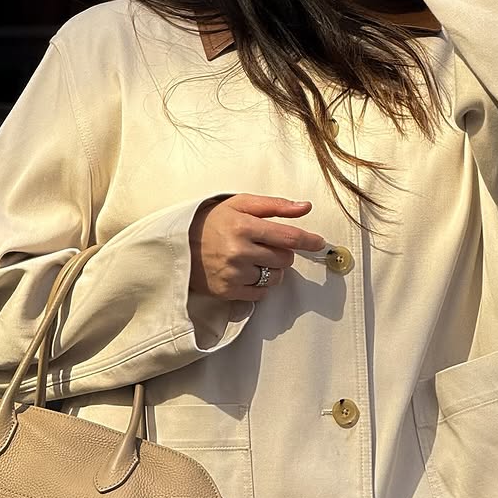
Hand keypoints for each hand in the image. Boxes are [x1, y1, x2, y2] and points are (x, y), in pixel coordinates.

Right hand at [189, 195, 325, 300]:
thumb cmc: (213, 221)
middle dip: (282, 253)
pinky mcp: (227, 292)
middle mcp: (239, 251)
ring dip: (272, 270)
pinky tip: (244, 273)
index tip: (319, 242)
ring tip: (252, 259)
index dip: (308, 240)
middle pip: (285, 259)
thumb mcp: (241, 204)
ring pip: (275, 278)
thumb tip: (306, 207)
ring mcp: (233, 274)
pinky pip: (260, 294)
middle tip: (264, 245)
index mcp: (244, 226)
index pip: (288, 237)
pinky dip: (258, 285)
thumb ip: (275, 205)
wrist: (178, 245)